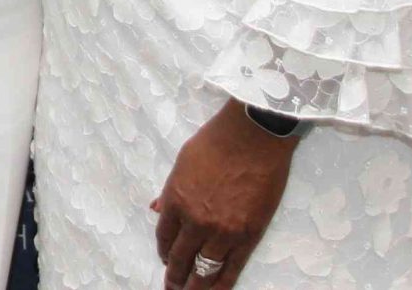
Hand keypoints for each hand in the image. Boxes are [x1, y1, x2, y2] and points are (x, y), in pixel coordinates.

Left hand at [149, 100, 296, 289]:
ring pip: (204, 269)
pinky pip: (231, 269)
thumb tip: (157, 209)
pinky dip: (221, 284)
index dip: (164, 251)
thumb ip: (170, 190)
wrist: (253, 136)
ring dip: (196, 285)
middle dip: (175, 275)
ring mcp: (222, 232)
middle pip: (181, 257)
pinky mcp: (247, 236)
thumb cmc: (216, 142)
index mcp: (175, 200)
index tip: (166, 258)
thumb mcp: (182, 162)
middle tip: (173, 286)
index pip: (164, 236)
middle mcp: (195, 221)